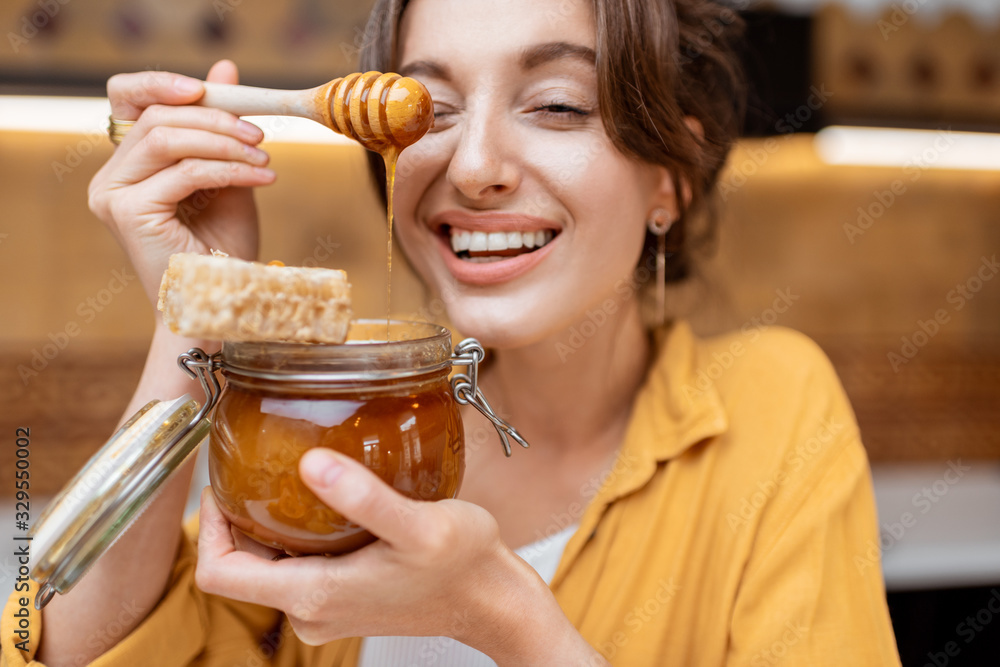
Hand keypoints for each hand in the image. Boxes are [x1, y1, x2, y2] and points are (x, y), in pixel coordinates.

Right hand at [88, 60, 275, 306]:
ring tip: (264, 161)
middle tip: (259, 136)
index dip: (161, 82)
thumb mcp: (228, 176)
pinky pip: (185, 172)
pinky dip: (229, 170)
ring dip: (225, 143)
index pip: (128, 101)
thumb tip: (224, 68)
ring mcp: (114, 195)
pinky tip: (261, 179)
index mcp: (129, 166)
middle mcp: (111, 178)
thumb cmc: (223, 250)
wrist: (222, 305)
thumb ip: (221, 128)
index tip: (209, 87)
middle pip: (155, 117)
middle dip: (215, 118)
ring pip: (167, 139)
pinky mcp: (129, 213)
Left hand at [194, 450, 599, 663]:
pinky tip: (325, 500)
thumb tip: (311, 463)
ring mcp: (327, 608)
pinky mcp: (344, 598)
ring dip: (270, 524)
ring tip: (288, 476)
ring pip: (270, 564)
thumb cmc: (464, 567)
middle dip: (238, 517)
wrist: (493, 601)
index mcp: (315, 595)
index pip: (219, 573)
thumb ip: (362, 498)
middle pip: (242, 565)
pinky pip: (298, 566)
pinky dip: (298, 534)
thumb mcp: (418, 525)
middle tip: (255, 465)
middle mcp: (312, 610)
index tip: (222, 485)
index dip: (207, 528)